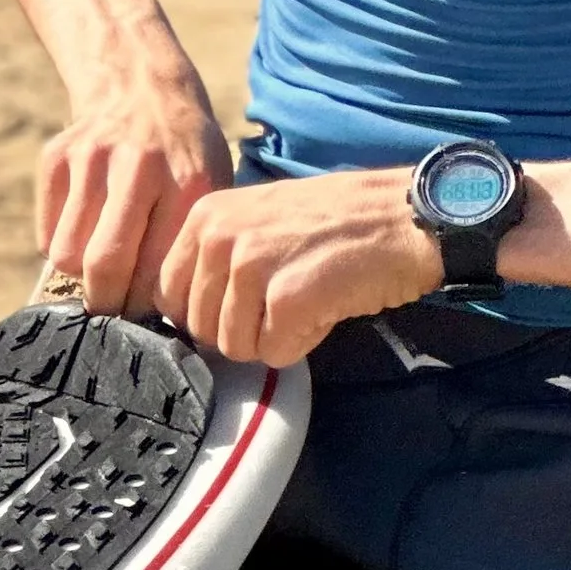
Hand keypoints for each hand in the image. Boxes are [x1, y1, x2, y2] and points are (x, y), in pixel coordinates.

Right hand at [38, 67, 232, 317]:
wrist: (143, 87)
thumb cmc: (184, 159)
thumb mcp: (209, 191)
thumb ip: (190, 246)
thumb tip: (170, 323)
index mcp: (189, 181)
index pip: (158, 272)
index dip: (150, 307)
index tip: (151, 313)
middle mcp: (139, 164)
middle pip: (105, 266)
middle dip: (108, 304)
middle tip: (117, 308)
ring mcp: (92, 155)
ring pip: (67, 255)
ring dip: (83, 276)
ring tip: (106, 263)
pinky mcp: (56, 155)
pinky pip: (47, 236)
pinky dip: (62, 246)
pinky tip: (88, 229)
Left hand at [159, 168, 443, 366]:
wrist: (402, 216)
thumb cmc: (333, 221)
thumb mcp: (256, 219)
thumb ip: (216, 256)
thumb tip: (186, 315)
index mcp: (205, 216)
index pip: (168, 296)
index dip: (205, 313)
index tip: (244, 303)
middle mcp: (219, 236)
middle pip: (201, 329)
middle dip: (241, 329)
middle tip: (284, 298)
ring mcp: (251, 265)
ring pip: (234, 348)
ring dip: (272, 337)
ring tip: (306, 297)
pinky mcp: (286, 298)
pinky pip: (274, 354)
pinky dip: (302, 342)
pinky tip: (324, 307)